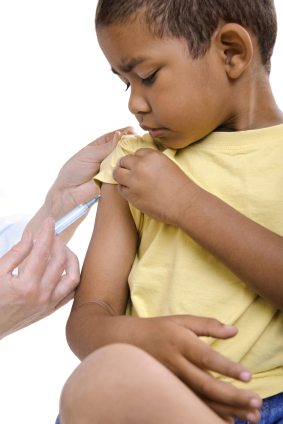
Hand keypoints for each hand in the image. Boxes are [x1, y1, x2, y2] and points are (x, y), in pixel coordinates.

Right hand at [0, 218, 79, 338]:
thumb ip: (16, 253)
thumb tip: (32, 235)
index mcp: (26, 285)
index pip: (42, 252)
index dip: (47, 233)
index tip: (50, 221)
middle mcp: (41, 296)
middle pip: (60, 262)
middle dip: (59, 243)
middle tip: (54, 234)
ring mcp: (48, 305)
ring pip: (72, 277)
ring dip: (71, 259)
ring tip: (62, 249)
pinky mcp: (51, 310)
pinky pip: (71, 292)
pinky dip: (72, 277)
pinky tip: (65, 267)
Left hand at [49, 126, 137, 212]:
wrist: (70, 192)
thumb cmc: (75, 171)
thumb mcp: (89, 154)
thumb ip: (105, 147)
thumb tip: (120, 135)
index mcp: (102, 145)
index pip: (118, 135)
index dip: (127, 133)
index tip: (134, 133)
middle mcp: (110, 155)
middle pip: (126, 147)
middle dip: (132, 144)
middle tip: (138, 144)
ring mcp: (114, 167)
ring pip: (128, 160)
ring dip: (132, 157)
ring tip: (135, 155)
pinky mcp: (117, 179)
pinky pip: (126, 173)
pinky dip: (129, 170)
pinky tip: (132, 167)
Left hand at [112, 148, 198, 225]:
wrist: (183, 203)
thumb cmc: (180, 185)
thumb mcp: (167, 164)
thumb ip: (153, 162)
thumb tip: (141, 163)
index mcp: (151, 156)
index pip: (137, 152)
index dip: (137, 158)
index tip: (137, 163)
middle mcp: (140, 166)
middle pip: (124, 160)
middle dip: (124, 164)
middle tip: (124, 168)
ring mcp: (134, 181)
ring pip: (117, 173)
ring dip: (119, 174)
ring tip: (121, 177)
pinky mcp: (131, 195)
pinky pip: (120, 188)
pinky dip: (123, 187)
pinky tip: (128, 189)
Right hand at [133, 315, 261, 422]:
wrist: (125, 343)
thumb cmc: (159, 329)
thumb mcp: (181, 321)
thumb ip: (208, 325)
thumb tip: (234, 330)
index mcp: (180, 343)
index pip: (207, 357)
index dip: (227, 368)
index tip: (248, 376)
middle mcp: (175, 365)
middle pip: (206, 385)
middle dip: (233, 396)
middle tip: (257, 403)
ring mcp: (170, 382)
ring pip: (200, 401)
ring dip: (226, 410)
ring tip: (251, 417)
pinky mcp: (167, 392)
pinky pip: (190, 407)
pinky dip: (209, 415)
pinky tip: (228, 421)